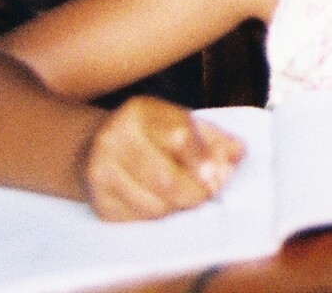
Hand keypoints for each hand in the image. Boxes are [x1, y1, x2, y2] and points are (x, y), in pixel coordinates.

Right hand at [78, 96, 244, 220]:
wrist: (94, 146)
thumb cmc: (149, 134)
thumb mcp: (180, 123)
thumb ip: (213, 138)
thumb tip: (237, 154)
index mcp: (140, 112)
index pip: (179, 138)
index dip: (204, 161)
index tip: (219, 177)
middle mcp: (114, 138)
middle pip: (165, 178)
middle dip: (195, 193)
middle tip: (207, 195)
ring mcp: (101, 171)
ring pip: (153, 205)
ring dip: (176, 207)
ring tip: (181, 196)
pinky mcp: (98, 201)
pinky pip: (139, 219)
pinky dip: (156, 215)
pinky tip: (157, 200)